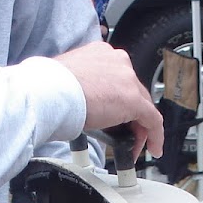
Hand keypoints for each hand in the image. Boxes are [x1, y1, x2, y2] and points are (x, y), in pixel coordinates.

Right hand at [54, 42, 163, 160]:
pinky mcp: (133, 99)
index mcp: (101, 53)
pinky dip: (155, 136)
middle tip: (124, 135)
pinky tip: (153, 149)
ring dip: (139, 128)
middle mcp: (117, 61)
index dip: (119, 102)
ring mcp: (127, 79)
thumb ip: (83, 87)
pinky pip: (152, 120)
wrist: (48, 92)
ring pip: (143, 106)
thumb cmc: (48, 88)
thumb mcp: (69, 80)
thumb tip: (85, 103)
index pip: (119, 80)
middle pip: (133, 92)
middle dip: (130, 117)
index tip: (114, 116)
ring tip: (133, 147)